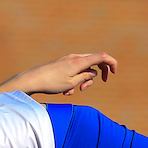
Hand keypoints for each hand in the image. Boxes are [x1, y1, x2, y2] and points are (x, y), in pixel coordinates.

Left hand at [0, 52, 116, 95]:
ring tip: (73, 91)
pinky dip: (75, 80)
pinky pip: (75, 71)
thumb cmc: (51, 83)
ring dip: (83, 81)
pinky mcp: (63, 64)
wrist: (33, 80)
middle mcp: (75, 57)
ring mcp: (69, 60)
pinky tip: (65, 91)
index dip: (112, 63)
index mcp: (80, 61)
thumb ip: (85, 77)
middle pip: (95, 61)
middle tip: (92, 86)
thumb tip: (93, 73)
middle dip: (96, 75)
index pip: (102, 57)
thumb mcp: (72, 83)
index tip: (114, 74)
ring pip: (85, 68)